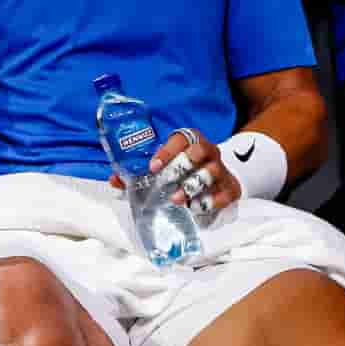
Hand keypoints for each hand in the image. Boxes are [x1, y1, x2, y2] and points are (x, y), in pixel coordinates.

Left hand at [109, 129, 242, 215]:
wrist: (216, 182)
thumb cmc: (182, 173)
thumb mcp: (163, 170)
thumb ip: (138, 174)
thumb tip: (114, 179)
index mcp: (190, 142)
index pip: (181, 138)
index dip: (167, 151)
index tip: (153, 166)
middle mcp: (208, 152)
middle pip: (200, 151)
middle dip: (181, 166)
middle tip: (166, 183)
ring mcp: (221, 169)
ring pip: (211, 172)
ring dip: (193, 186)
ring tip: (178, 200)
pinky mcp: (230, 188)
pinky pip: (225, 193)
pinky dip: (210, 201)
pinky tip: (197, 207)